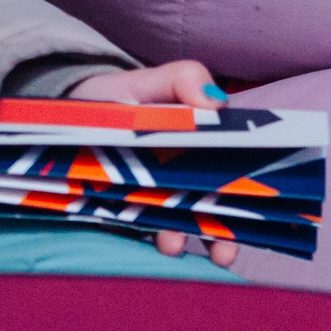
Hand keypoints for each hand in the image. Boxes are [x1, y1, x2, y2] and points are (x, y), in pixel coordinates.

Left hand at [74, 60, 241, 267]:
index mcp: (204, 140)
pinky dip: (150, 238)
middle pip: (217, 205)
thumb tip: (216, 101)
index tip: (259, 197)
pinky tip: (149, 240)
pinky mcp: (132, 212)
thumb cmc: (121, 95)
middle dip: (225, 232)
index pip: (237, 162)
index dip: (252, 182)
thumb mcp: (152, 80)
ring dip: (185, 239)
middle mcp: (189, 173)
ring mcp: (162, 196)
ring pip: (184, 223)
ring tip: (174, 244)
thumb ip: (184, 79)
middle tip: (224, 252)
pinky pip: (146, 229)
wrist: (71, 115)